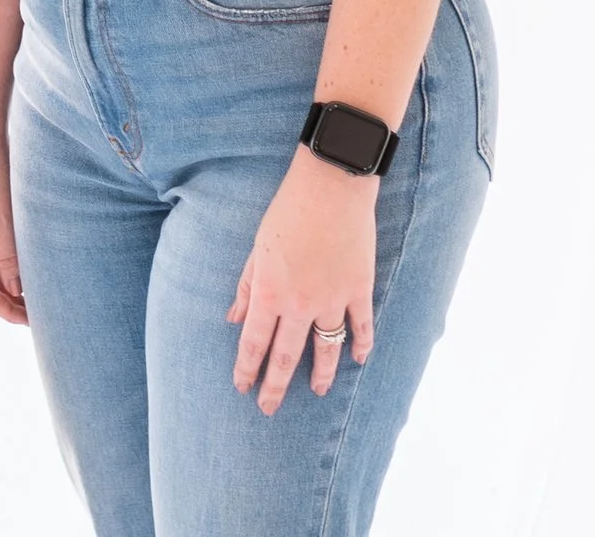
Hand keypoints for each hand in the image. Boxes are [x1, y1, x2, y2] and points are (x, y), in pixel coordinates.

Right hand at [0, 133, 26, 324]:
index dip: (8, 311)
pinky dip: (8, 260)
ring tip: (38, 288)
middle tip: (40, 309)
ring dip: (11, 279)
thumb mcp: (3, 222)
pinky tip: (27, 260)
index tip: (32, 321)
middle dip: (11, 298)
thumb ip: (10, 260)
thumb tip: (16, 291)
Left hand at [229, 144, 376, 412]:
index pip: (254, 343)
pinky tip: (358, 359)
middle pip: (286, 357)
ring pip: (327, 350)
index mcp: (269, 291)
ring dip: (322, 374)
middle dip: (276, 386)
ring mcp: (332, 300)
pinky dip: (361, 345)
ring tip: (318, 390)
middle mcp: (300, 304)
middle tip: (268, 408)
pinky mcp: (359, 290)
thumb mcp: (257, 248)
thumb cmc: (287, 211)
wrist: (330, 186)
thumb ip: (247, 287)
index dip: (247, 369)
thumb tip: (233, 318)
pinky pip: (361, 327)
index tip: (242, 387)